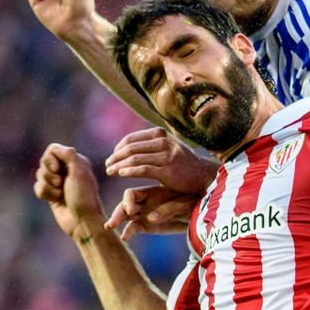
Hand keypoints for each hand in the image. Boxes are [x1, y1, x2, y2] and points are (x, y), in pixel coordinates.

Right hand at [35, 144, 106, 238]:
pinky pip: (38, 188)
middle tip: (60, 184)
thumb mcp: (79, 172)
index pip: (52, 149)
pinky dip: (45, 194)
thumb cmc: (83, 197)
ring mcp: (58, 182)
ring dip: (48, 186)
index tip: (57, 169)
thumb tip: (55, 148)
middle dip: (48, 174)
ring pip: (39, 175)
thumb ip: (68, 155)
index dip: (50, 159)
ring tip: (60, 194)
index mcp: (75, 161)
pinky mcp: (51, 194)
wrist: (82, 222)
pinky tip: (55, 201)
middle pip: (43, 161)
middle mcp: (66, 169)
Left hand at [105, 128, 219, 191]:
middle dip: (115, 157)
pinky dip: (129, 172)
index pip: (131, 139)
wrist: (203, 175)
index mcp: (160, 134)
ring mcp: (166, 156)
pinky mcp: (168, 170)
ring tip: (110, 172)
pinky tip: (121, 174)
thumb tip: (129, 147)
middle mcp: (163, 142)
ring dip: (118, 165)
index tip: (112, 157)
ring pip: (134, 159)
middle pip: (130, 148)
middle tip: (107, 165)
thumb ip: (152, 145)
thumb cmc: (183, 164)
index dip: (118, 148)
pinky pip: (143, 170)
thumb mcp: (168, 147)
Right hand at [105, 185, 197, 240]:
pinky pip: (134, 228)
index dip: (128, 201)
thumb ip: (167, 209)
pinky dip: (128, 232)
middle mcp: (144, 203)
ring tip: (109, 227)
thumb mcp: (183, 204)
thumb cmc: (192, 203)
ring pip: (126, 217)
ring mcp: (144, 215)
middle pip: (125, 205)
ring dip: (117, 220)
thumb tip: (150, 218)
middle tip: (112, 223)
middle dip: (118, 213)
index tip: (131, 210)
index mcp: (151, 193)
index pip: (132, 194)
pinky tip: (124, 238)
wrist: (199, 213)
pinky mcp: (147, 227)